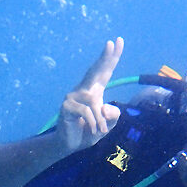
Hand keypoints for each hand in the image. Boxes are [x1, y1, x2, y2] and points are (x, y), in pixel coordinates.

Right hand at [56, 37, 124, 153]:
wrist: (70, 145)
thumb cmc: (89, 132)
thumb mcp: (108, 125)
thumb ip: (113, 115)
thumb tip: (106, 108)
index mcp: (95, 90)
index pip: (105, 71)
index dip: (112, 57)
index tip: (119, 41)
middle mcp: (83, 90)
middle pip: (95, 71)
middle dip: (105, 58)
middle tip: (112, 44)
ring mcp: (73, 97)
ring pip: (93, 101)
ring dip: (100, 118)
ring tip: (102, 130)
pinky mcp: (67, 106)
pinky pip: (86, 111)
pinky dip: (93, 122)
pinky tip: (93, 130)